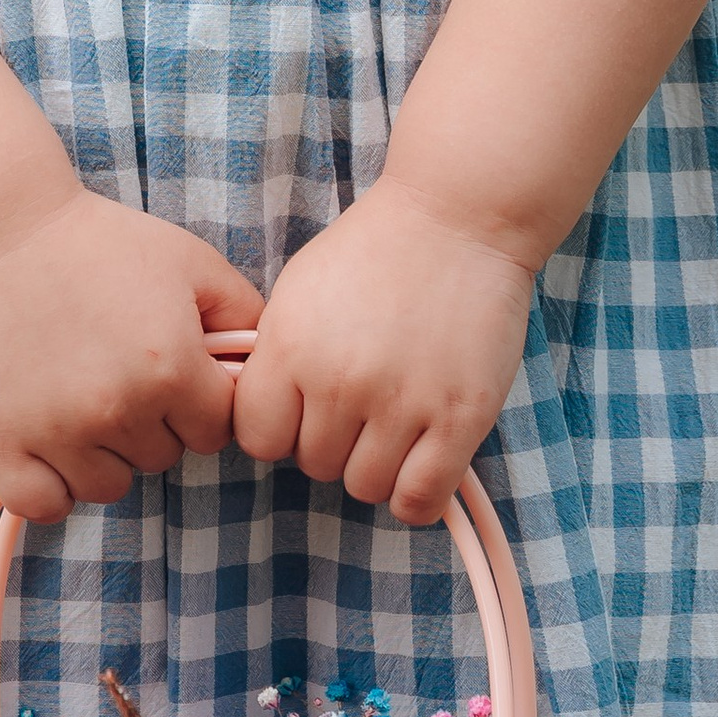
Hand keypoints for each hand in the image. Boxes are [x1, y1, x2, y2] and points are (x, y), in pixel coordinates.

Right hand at [0, 186, 262, 521]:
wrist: (2, 232)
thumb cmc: (101, 241)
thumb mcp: (190, 260)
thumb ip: (244, 312)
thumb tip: (264, 361)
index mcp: (172, 368)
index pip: (217, 430)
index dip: (201, 399)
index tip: (175, 370)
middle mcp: (120, 409)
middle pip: (163, 458)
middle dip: (153, 422)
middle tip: (119, 367)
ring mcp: (58, 433)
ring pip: (109, 486)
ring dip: (105, 454)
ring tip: (82, 394)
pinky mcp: (3, 445)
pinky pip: (46, 504)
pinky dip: (52, 485)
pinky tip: (52, 439)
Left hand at [231, 182, 532, 527]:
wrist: (458, 216)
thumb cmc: (376, 249)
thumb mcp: (299, 291)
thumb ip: (276, 357)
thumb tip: (265, 421)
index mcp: (292, 346)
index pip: (258, 440)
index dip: (279, 429)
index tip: (303, 407)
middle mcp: (341, 381)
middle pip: (314, 465)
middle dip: (333, 439)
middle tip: (362, 398)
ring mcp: (402, 403)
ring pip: (365, 487)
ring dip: (376, 463)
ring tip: (394, 418)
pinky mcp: (459, 418)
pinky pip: (420, 500)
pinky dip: (416, 491)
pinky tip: (421, 457)